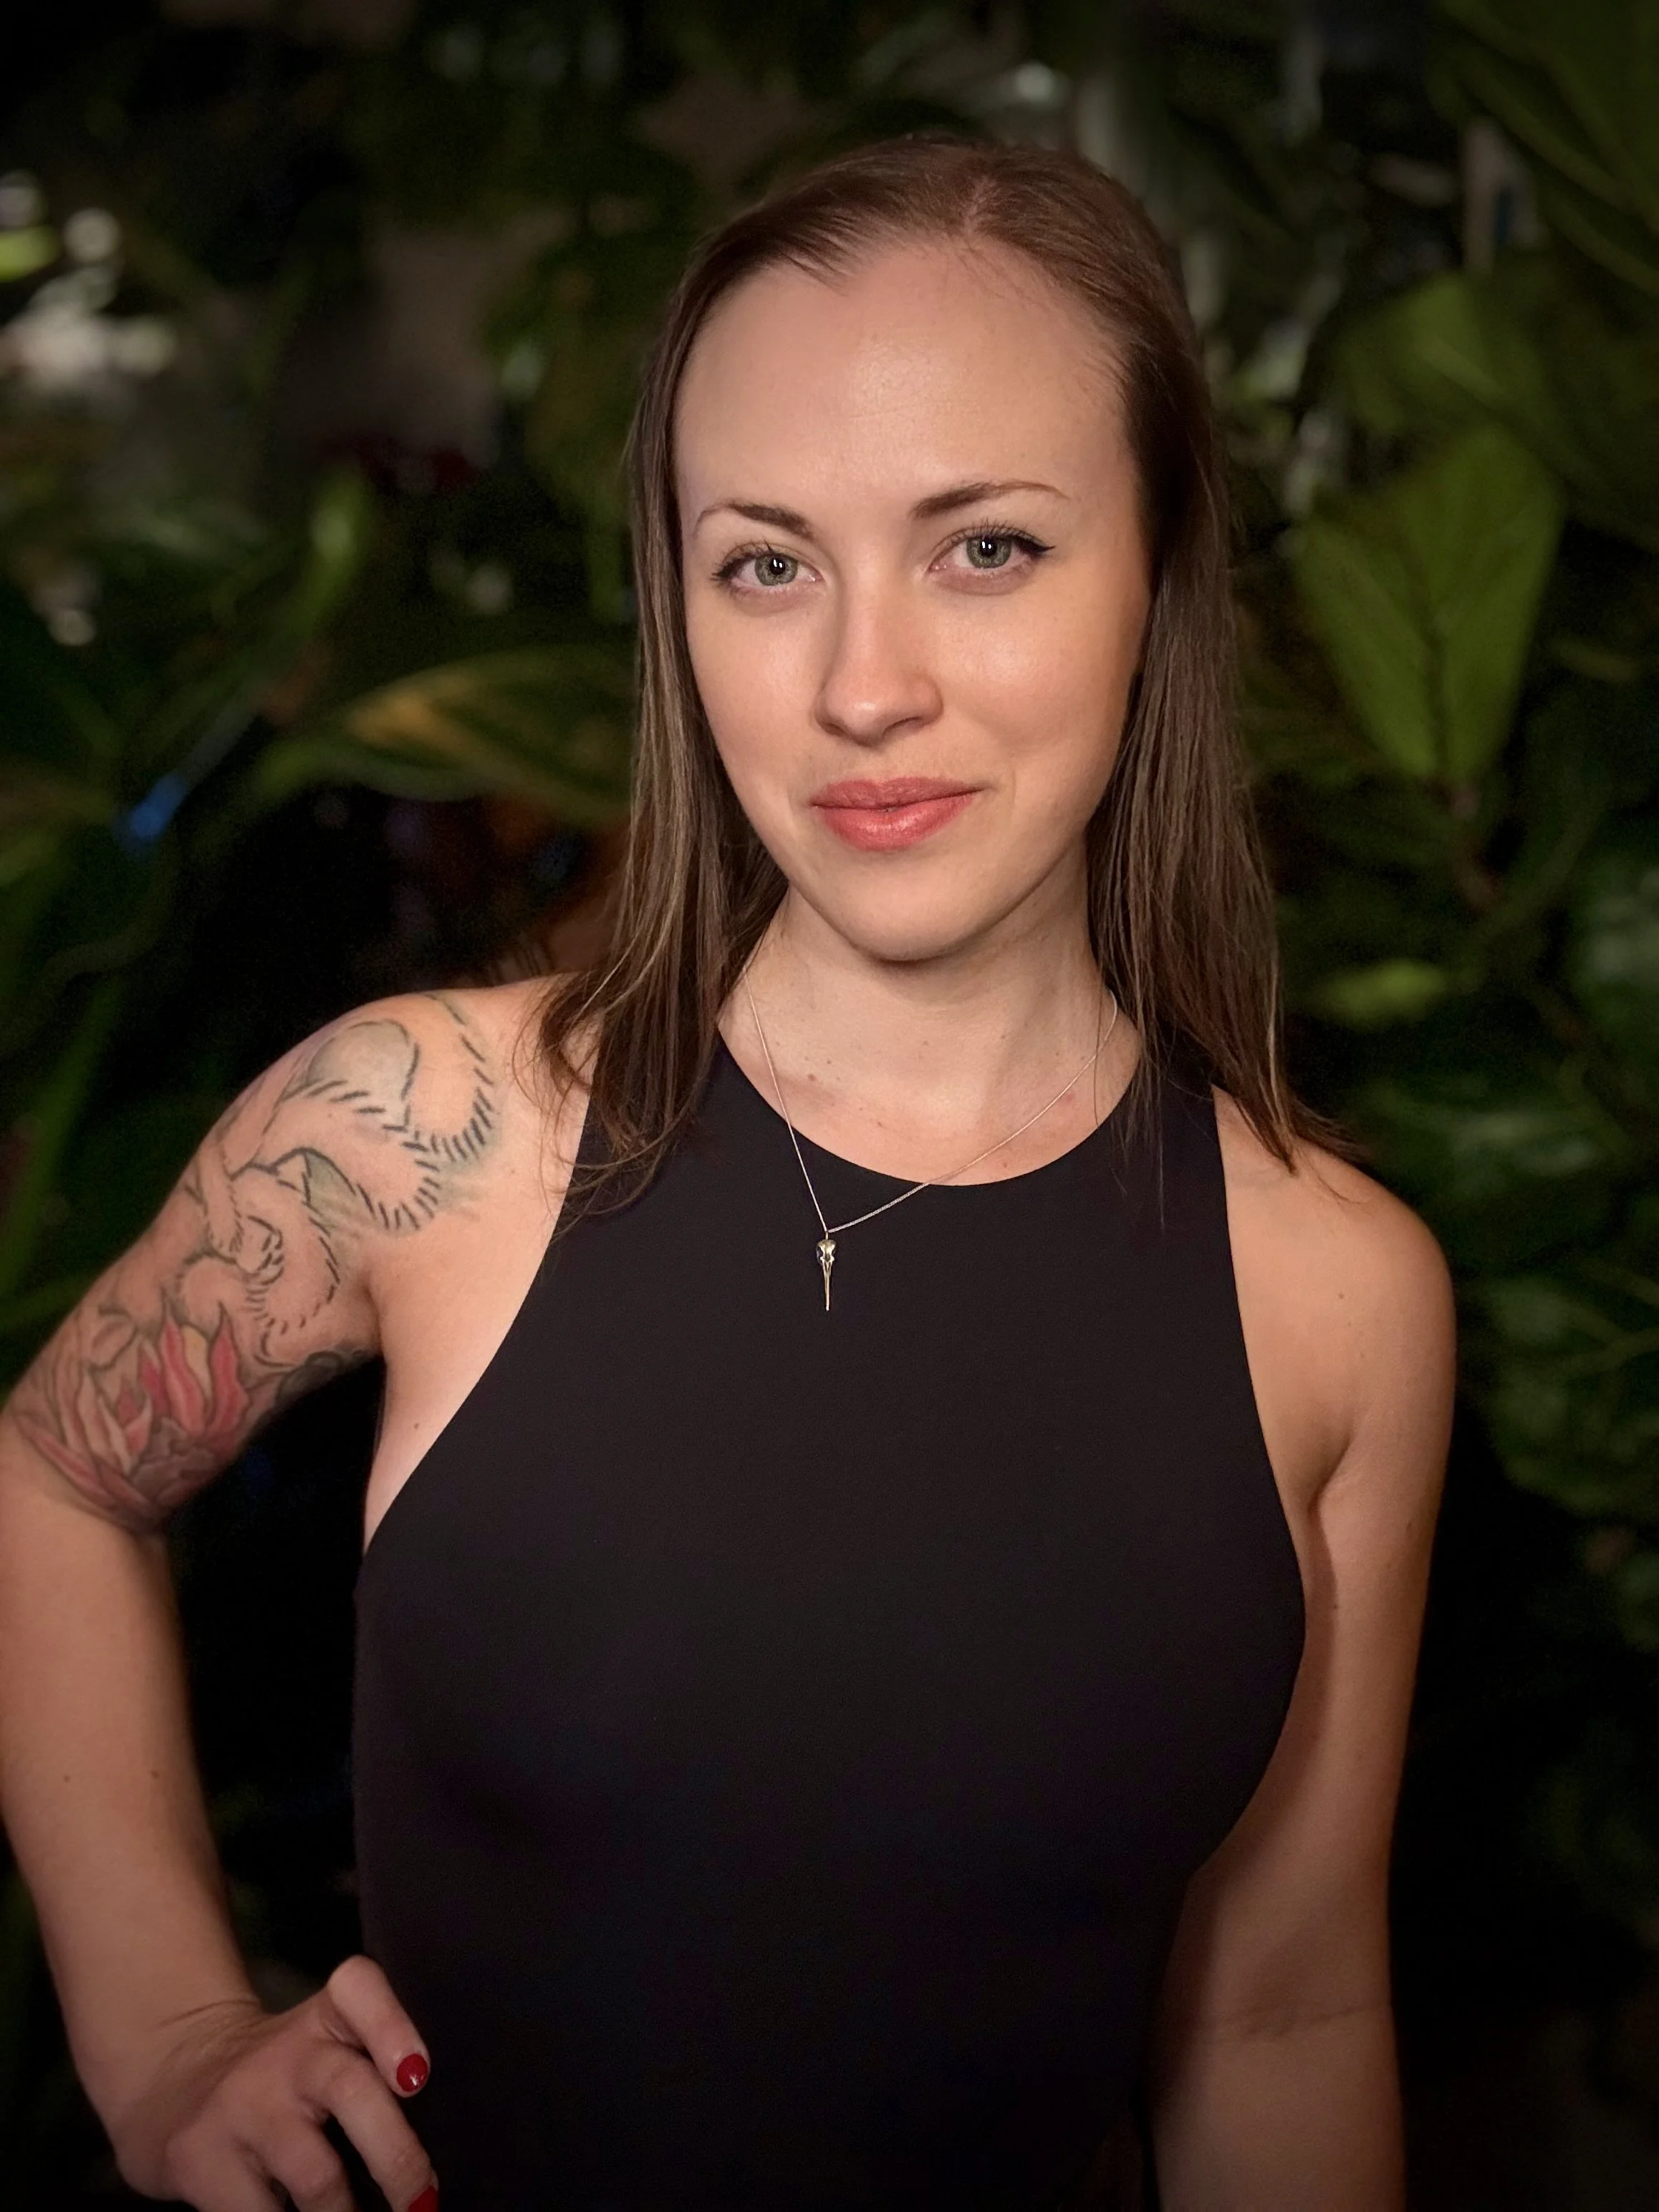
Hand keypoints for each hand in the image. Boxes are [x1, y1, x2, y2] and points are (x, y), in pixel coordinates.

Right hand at [111, 1955, 438, 2210]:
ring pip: (314, 2174)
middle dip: (397, 2157)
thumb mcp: (323, 2049)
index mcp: (325, 2018)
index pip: (357, 1988)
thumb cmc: (281, 2078)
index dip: (391, 2026)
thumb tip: (430, 2163)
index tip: (417, 2077)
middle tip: (423, 2200)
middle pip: (350, 2089)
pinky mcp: (197, 2160)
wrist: (173, 2079)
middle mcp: (284, 2054)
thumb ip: (374, 2078)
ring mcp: (239, 2106)